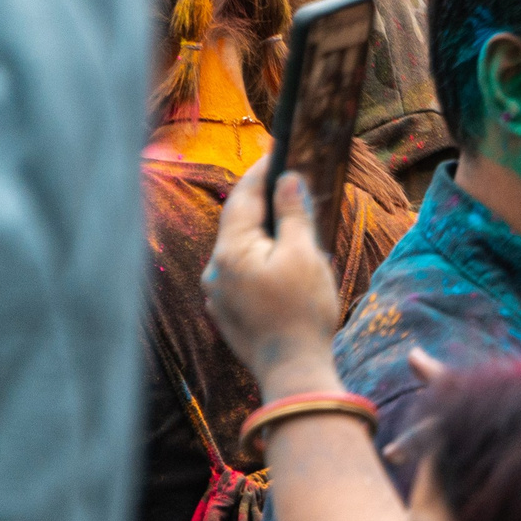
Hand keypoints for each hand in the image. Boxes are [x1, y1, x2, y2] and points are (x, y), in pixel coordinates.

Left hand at [203, 163, 344, 401]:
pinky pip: (241, 274)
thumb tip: (286, 180)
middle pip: (239, 223)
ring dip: (262, 235)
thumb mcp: (305, 254)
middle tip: (285, 182)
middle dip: (262, 203)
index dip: (261, 172)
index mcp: (231, 250)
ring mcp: (218, 294)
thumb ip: (293, 214)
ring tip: (289, 226)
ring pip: (239, 251)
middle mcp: (216, 270)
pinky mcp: (227, 313)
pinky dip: (259, 261)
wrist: (293, 369)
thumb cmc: (303, 310)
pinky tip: (280, 265)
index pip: (244, 198)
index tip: (277, 151)